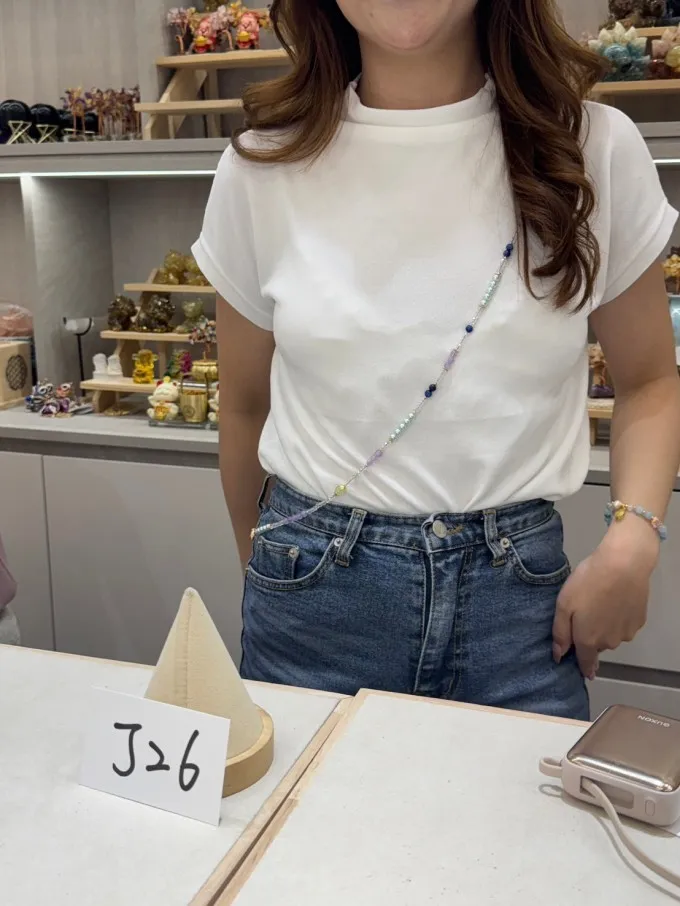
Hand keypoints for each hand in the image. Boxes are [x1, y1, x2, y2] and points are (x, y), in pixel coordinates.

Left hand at [552, 519, 657, 679]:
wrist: (623, 565)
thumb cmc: (588, 583)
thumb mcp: (564, 605)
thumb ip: (560, 633)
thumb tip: (559, 656)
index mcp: (588, 640)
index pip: (586, 662)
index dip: (584, 667)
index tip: (585, 672)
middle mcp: (609, 642)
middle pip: (597, 646)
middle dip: (590, 636)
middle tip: (585, 614)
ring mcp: (626, 633)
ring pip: (611, 635)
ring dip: (605, 627)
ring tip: (600, 604)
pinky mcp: (639, 621)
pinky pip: (624, 625)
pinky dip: (618, 618)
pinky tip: (615, 601)